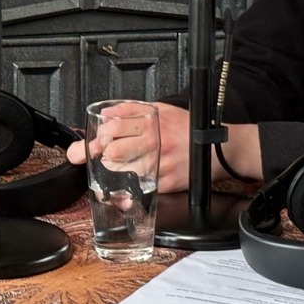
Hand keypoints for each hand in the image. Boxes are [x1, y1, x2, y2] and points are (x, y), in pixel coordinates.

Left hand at [65, 102, 261, 192]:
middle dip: (97, 156)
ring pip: (121, 173)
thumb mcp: (161, 110)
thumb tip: (105, 114)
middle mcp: (154, 143)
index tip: (86, 145)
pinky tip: (121, 192)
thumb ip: (131, 110)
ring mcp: (160, 165)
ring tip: (108, 171)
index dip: (95, 138)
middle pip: (113, 152)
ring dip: (109, 174)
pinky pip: (137, 190)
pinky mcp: (165, 184)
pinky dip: (125, 193)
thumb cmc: (187, 128)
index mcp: (151, 123)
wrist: (217, 150)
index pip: (113, 128)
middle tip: (90, 158)